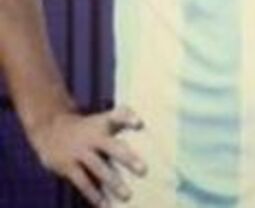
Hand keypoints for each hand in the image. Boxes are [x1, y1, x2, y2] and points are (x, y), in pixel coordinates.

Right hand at [28, 105, 145, 206]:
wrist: (50, 129)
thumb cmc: (88, 127)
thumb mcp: (104, 119)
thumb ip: (124, 118)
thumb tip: (143, 124)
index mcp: (104, 123)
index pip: (117, 116)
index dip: (128, 118)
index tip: (139, 124)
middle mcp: (93, 137)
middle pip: (112, 147)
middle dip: (128, 159)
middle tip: (144, 171)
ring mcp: (80, 152)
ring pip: (99, 168)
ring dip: (113, 183)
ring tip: (127, 196)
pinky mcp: (68, 166)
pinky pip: (83, 182)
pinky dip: (94, 194)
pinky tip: (104, 204)